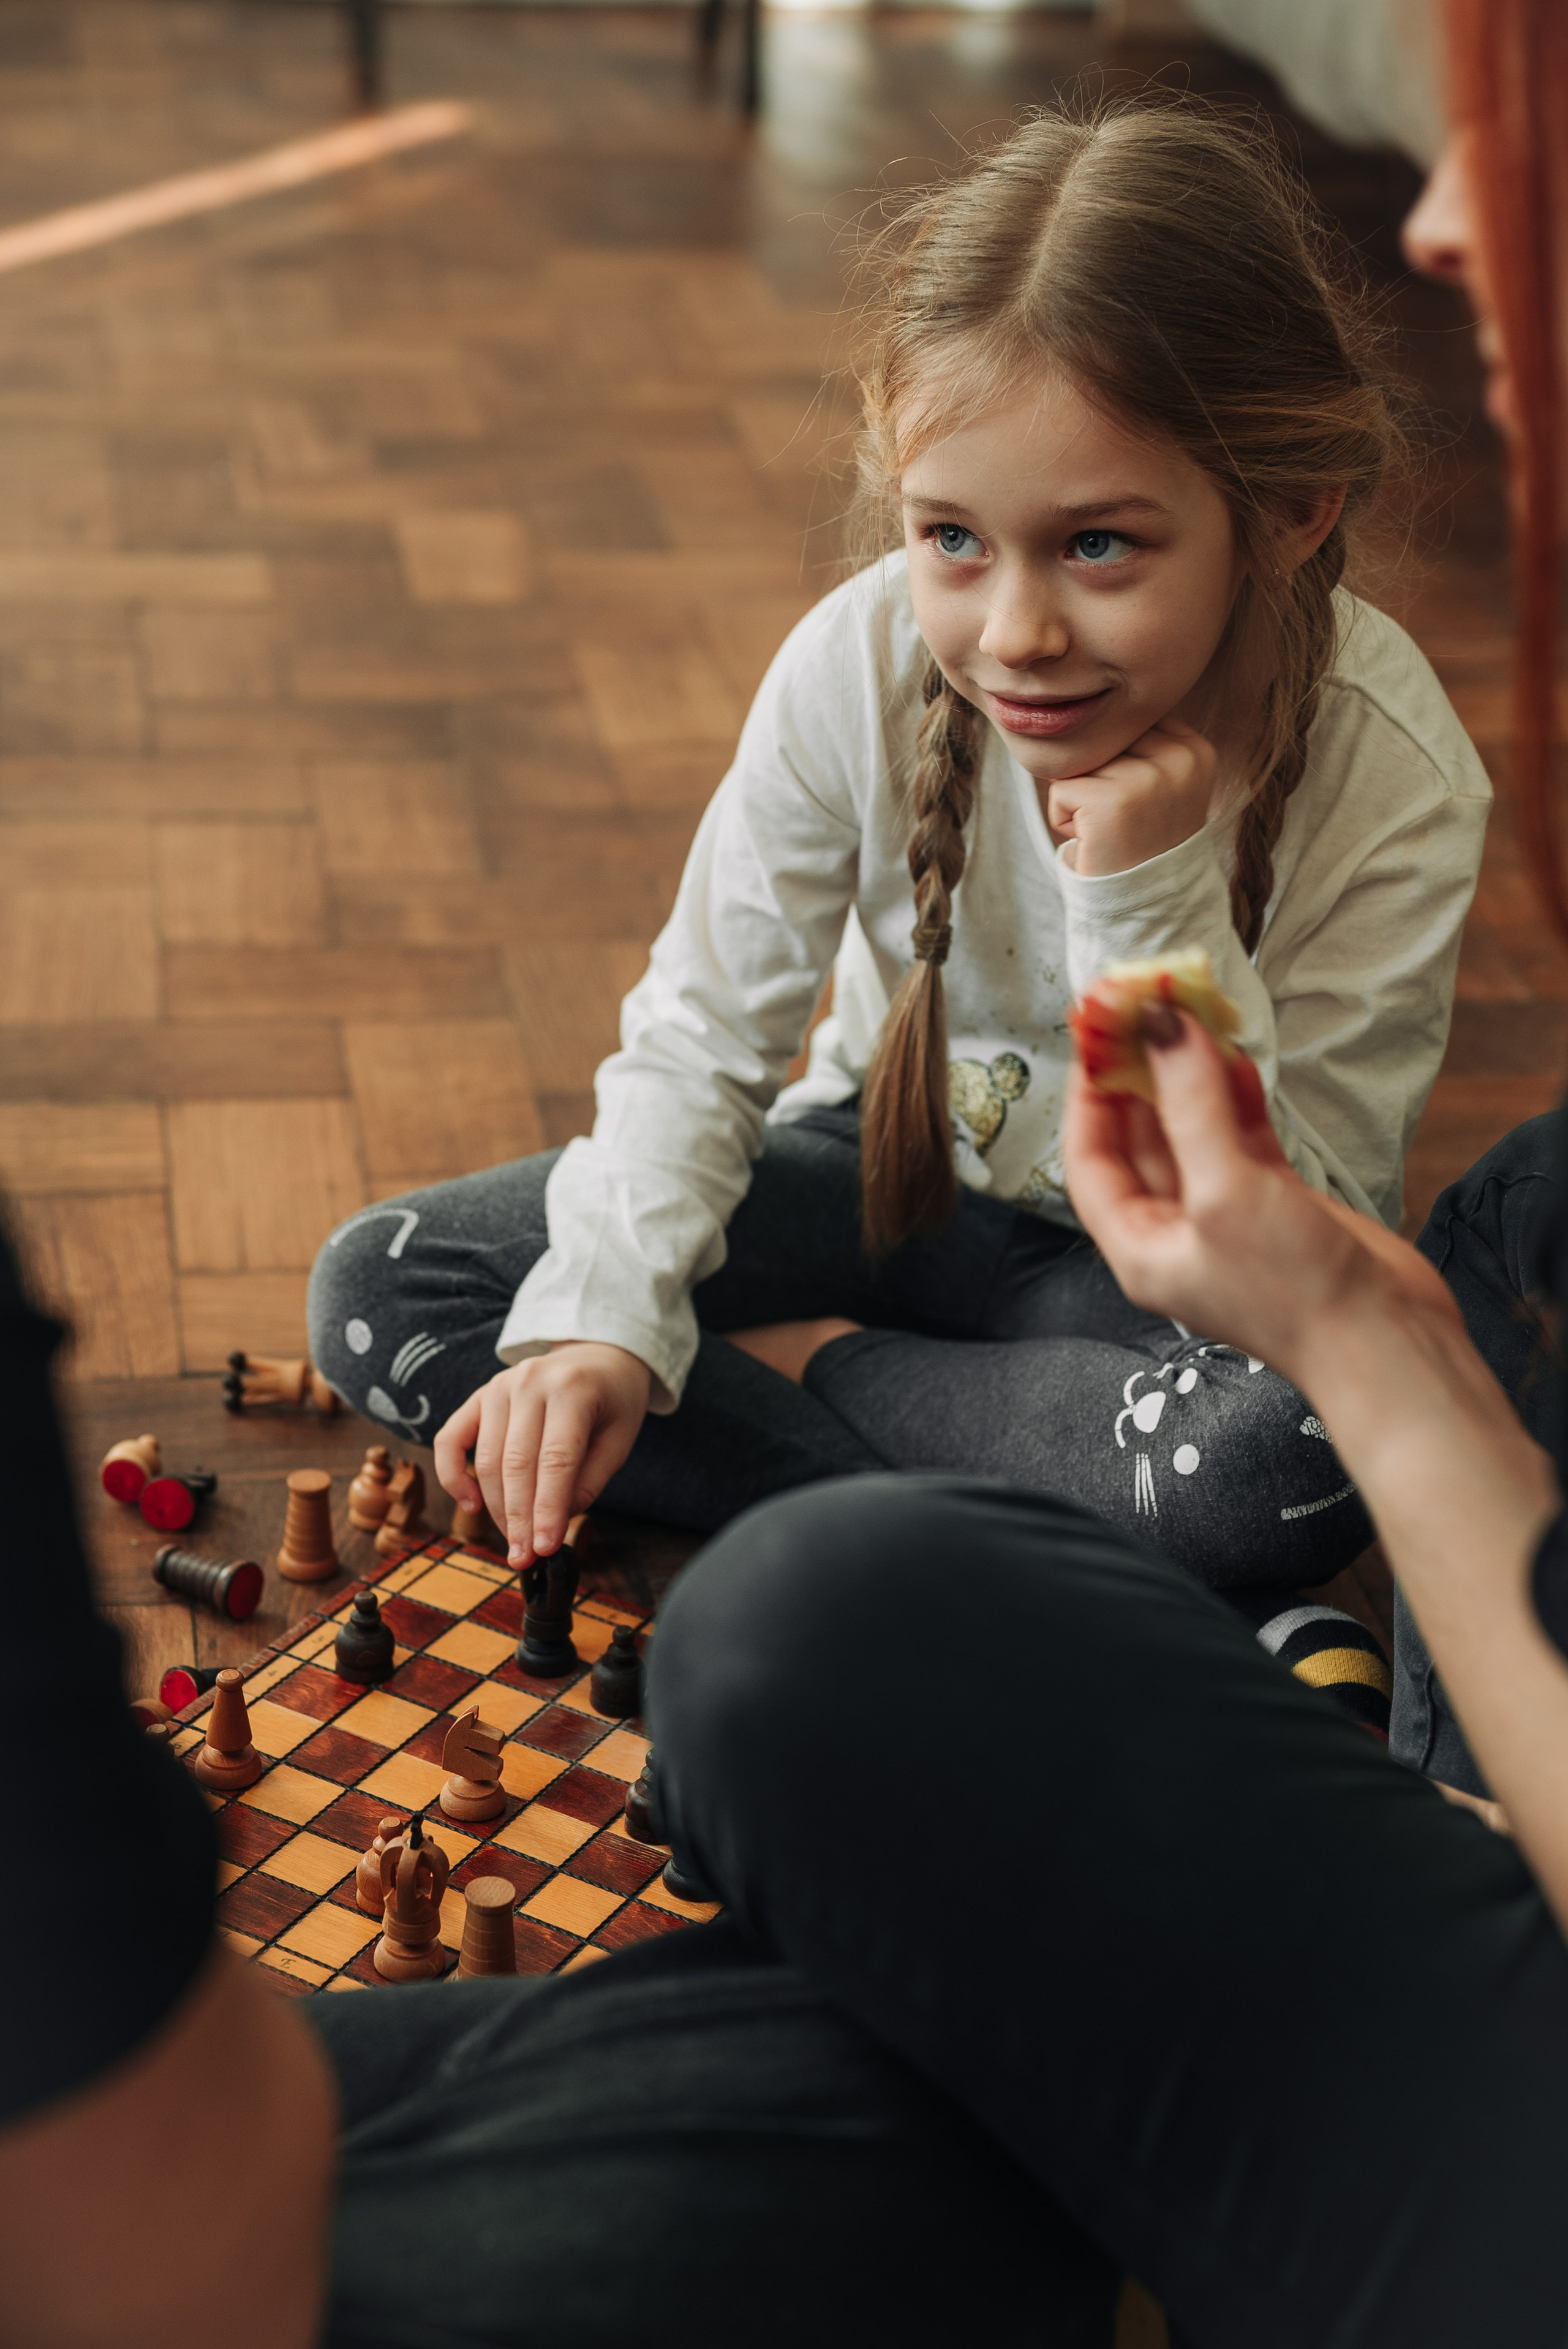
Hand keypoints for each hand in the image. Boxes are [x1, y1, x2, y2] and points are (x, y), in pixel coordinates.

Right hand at [434, 1342, 651, 1565]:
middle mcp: (530, 1383)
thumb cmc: (611, 1401)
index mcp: (573, 1389)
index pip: (556, 1460)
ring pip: (486, 1460)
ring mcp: (498, 1387)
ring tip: (512, 1541)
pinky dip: (454, 1477)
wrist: (594, 1356)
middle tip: (524, 1559)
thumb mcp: (619, 1439)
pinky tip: (472, 1505)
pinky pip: (449, 1441)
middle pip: (516, 1464)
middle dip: (519, 1519)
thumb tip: (551, 1525)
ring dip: (495, 1509)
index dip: (548, 1509)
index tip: (545, 1549)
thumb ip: (588, 1481)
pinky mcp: (478, 1397)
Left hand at [1048, 715, 1216, 875]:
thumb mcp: (1161, 783)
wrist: (1145, 907)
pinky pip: (1060, 789)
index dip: (1118, 762)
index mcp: (1196, 750)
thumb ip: (1141, 743)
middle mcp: (1179, 760)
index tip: (1137, 803)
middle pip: (1104, 739)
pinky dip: (1063, 818)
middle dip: (1097, 777)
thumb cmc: (1142, 843)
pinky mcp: (1110, 802)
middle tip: (1121, 820)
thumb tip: (1089, 708)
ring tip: (1108, 830)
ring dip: (1078, 798)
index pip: (1130, 723)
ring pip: (1080, 762)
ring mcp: (1147, 780)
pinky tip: (1093, 840)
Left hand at [1062, 1009, 1460, 1376]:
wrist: (1386, 1344)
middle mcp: (1175, 1232)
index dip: (1089, 1096)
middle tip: (1144, 1011)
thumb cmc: (1294, 1292)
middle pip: (1139, 1140)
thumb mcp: (1225, 1191)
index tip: (1097, 1037)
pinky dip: (1236, 1100)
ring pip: (1194, 1132)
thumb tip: (1162, 1028)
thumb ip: (1191, 1106)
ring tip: (1193, 1022)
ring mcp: (1226, 1216)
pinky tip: (1236, 1060)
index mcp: (1140, 1246)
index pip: (1090, 1160)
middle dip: (1140, 1077)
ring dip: (1191, 1080)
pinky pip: (1240, 1139)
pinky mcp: (1275, 1204)